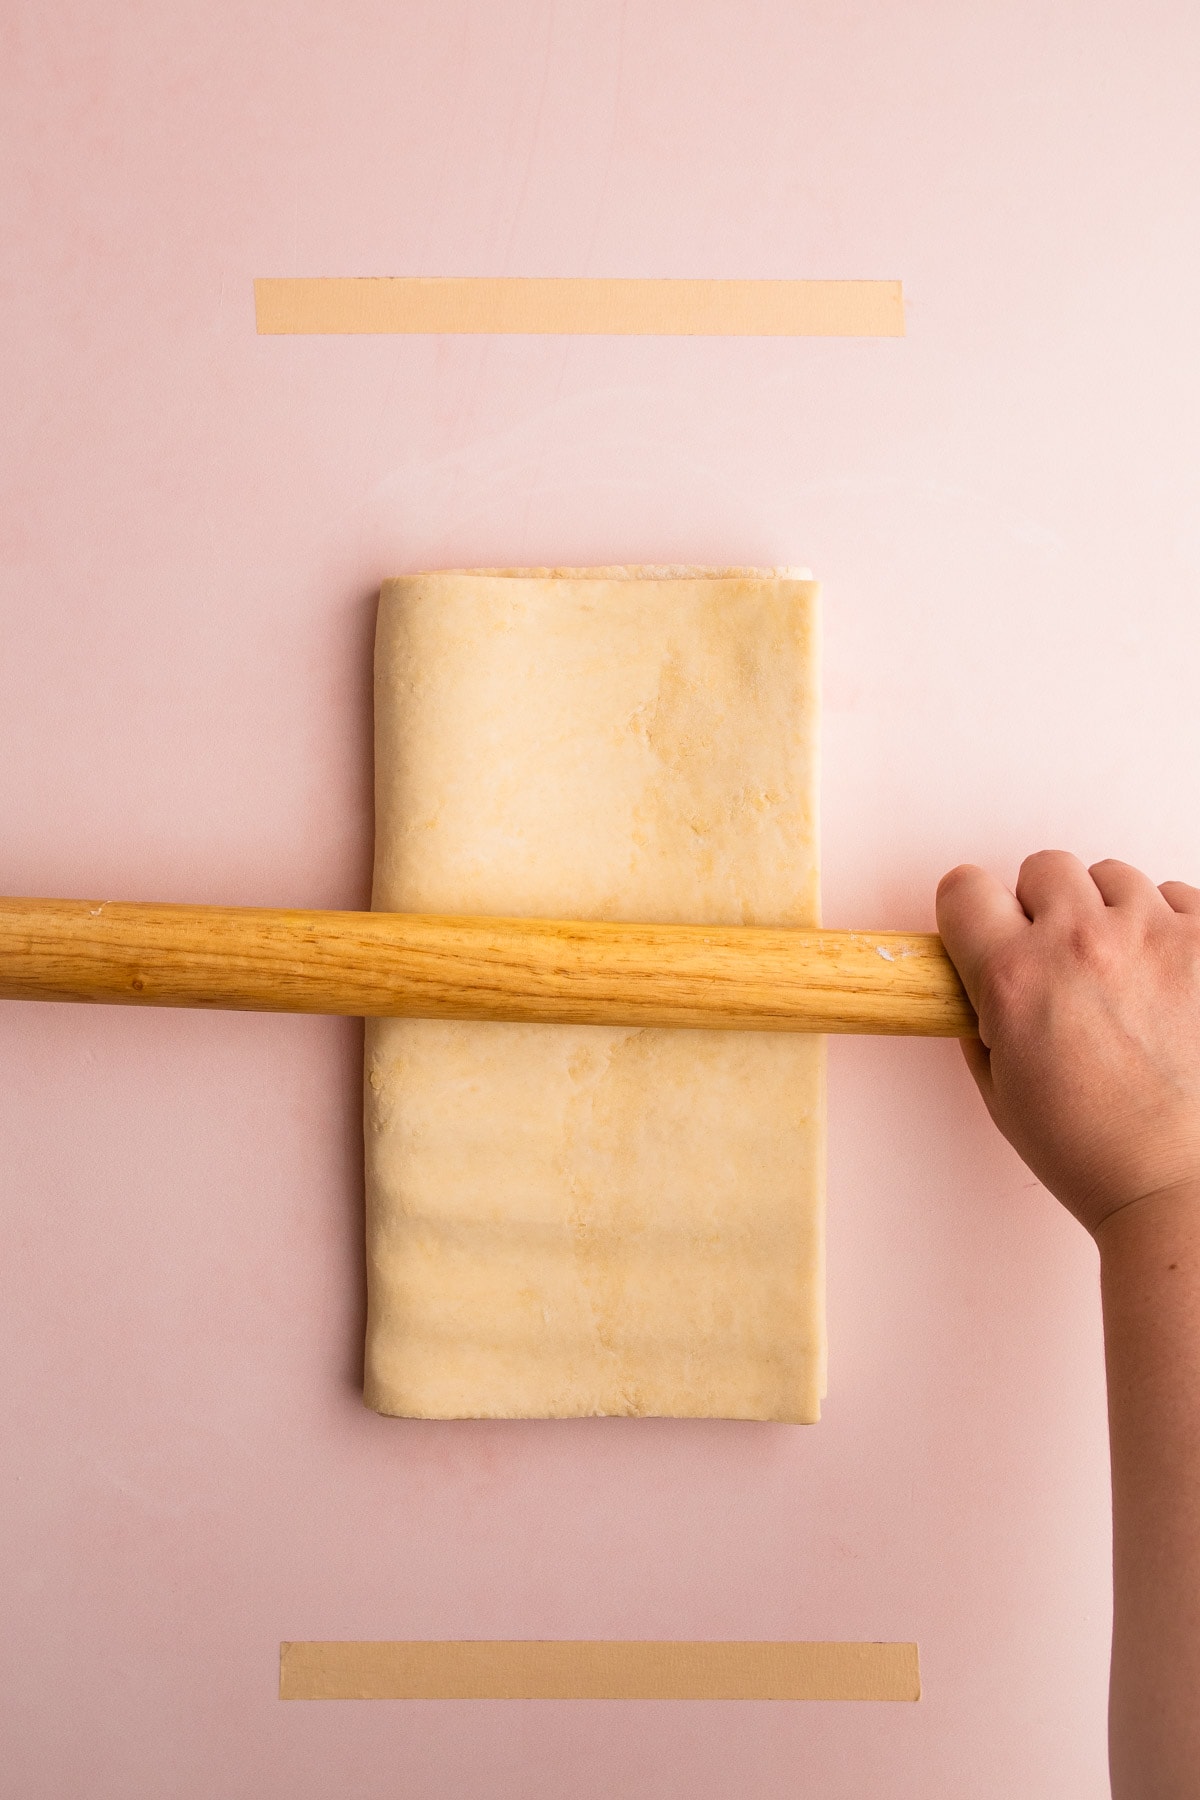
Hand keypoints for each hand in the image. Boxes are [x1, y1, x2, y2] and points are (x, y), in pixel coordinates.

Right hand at [936, 851, 1199, 1237]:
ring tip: (1125, 976)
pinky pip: (1180, 896)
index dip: (972, 911)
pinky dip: (1171, 928)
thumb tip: (980, 977)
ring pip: (1115, 878)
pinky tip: (1170, 979)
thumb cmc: (1098, 1153)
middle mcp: (1082, 942)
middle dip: (1045, 908)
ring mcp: (1157, 936)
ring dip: (1111, 916)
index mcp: (1015, 978)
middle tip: (1062, 961)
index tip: (986, 927)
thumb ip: (981, 1017)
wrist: (1184, 1186)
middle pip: (1045, 867)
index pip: (964, 888)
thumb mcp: (1001, 1090)